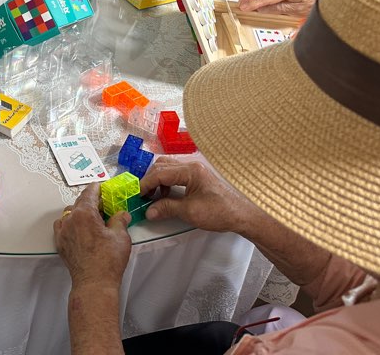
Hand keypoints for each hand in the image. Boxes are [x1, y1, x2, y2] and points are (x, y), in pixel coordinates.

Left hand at [53, 184, 130, 289]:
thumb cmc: (108, 261)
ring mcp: (63, 231)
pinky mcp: (60, 242)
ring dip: (80, 211)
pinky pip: (62, 225)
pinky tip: (79, 228)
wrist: (94, 283)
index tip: (101, 186)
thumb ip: (120, 220)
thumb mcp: (121, 237)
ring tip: (92, 218)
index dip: (97, 188)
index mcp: (85, 213)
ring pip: (69, 213)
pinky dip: (70, 223)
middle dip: (91, 201)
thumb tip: (121, 214)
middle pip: (79, 202)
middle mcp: (70, 219)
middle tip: (102, 204)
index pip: (89, 193)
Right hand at [140, 157, 262, 234]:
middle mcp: (192, 164)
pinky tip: (167, 195)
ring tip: (154, 197)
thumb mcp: (190, 212)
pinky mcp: (199, 176)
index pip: (160, 172)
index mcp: (190, 170)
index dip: (145, 184)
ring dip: (158, 180)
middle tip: (143, 196)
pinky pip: (176, 173)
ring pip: (168, 167)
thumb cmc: (219, 212)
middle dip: (150, 180)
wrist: (244, 215)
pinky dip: (167, 182)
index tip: (136, 196)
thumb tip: (148, 212)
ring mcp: (196, 169)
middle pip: (162, 165)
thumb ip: (167, 208)